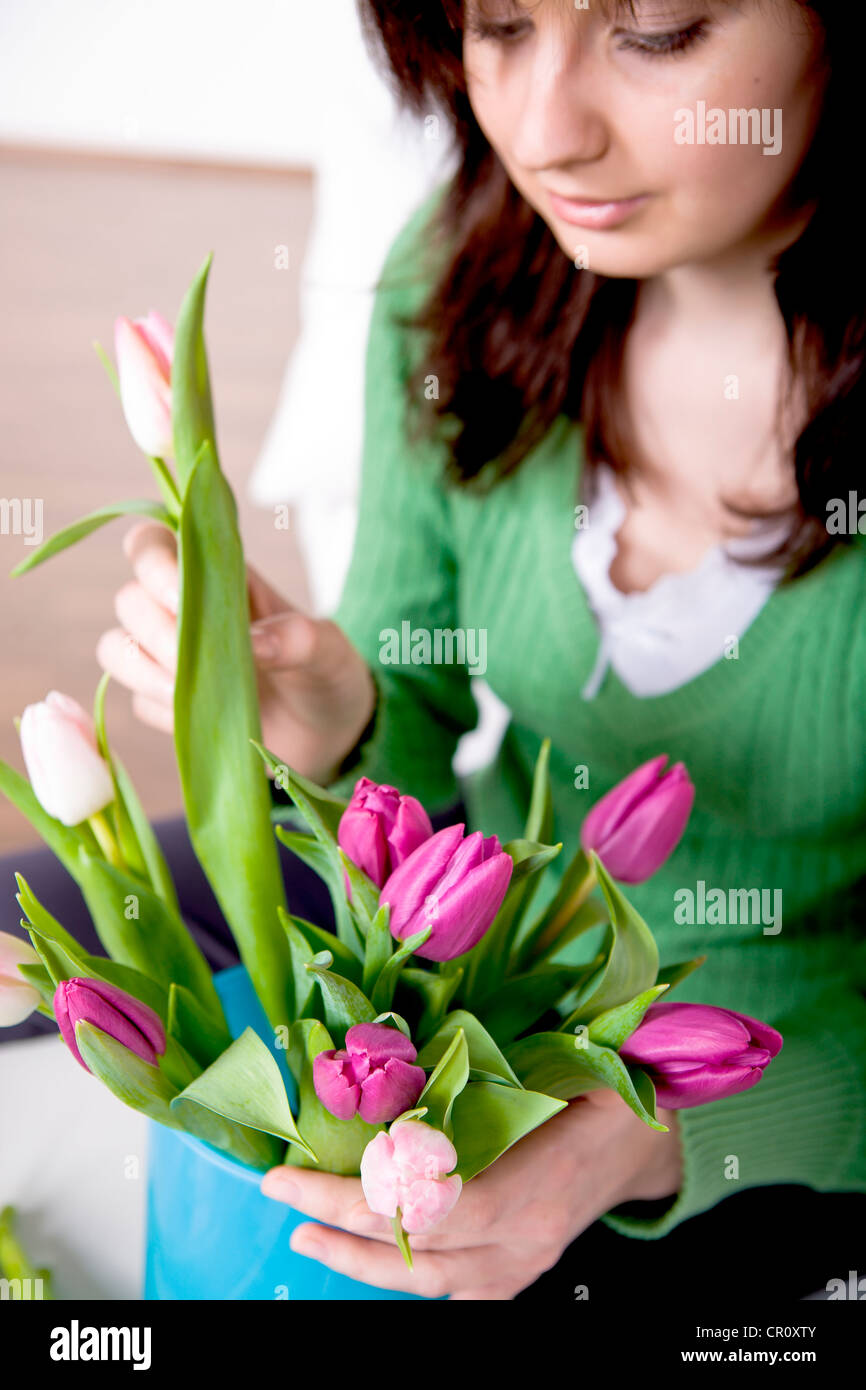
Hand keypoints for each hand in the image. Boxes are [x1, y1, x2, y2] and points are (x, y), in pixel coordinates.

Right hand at [95, 519, 375, 783]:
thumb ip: (298, 639)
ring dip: (145, 670)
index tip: (181, 595)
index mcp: (218, 577)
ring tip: (190, 691)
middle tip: (194, 659)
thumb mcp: (329, 650)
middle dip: (155, 629)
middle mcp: (183, 611)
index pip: (154, 544)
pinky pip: (137, 701)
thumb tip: (253, 644)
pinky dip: (161, 708)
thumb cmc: (327, 673)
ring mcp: (169, 659)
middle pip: (129, 599)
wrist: (330, 733)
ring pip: (118, 650)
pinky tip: (200, 716)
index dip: (151, 561)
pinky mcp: (165, 704)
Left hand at [261, 1089, 682, 1300]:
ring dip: (360, 1260)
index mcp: (534, 1182)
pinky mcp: (523, 1276)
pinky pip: (459, 1296)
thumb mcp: (565, 1060)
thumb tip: (406, 1044)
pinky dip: (412, 1281)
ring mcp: (525, 1266)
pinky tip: (371, 1263)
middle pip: (414, 1249)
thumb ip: (497, 1066)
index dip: (351, 1197)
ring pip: (427, 1282)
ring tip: (307, 1233)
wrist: (650, 1139)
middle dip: (338, 1223)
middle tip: (280, 1191)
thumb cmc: (606, 1085)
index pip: (421, 1205)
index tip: (288, 1173)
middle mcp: (525, 1238)